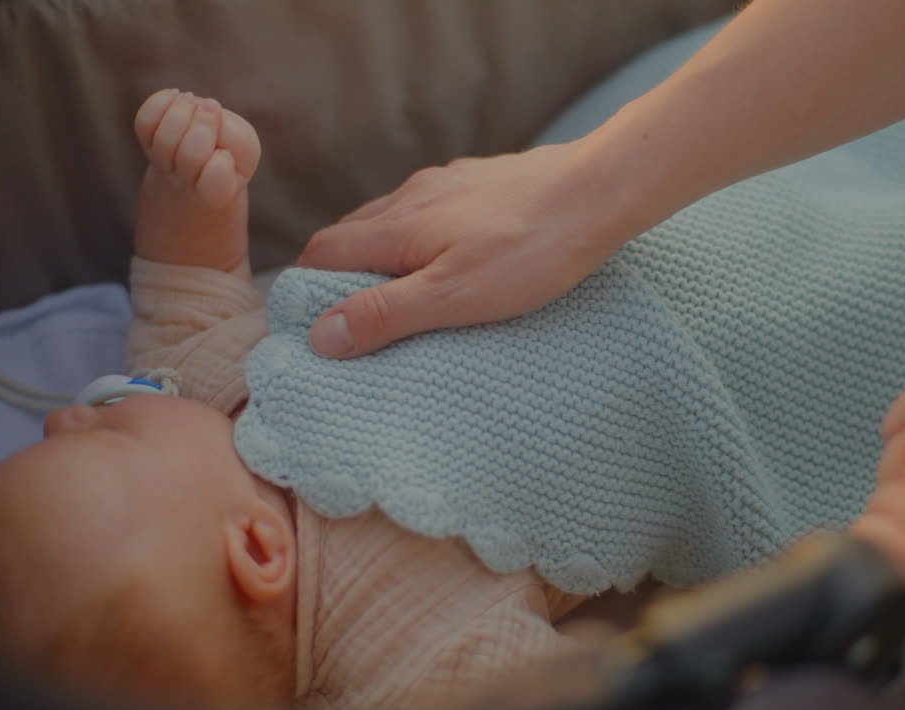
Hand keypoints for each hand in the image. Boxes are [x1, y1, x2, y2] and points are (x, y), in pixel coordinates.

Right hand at [295, 142, 631, 357]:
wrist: (598, 190)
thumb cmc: (532, 251)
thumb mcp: (455, 297)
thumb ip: (387, 314)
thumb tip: (320, 334)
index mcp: (397, 227)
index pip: (322, 253)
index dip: (306, 290)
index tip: (310, 325)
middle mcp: (412, 196)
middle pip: (350, 234)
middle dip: (338, 274)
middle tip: (351, 318)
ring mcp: (447, 183)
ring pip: (390, 219)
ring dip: (379, 255)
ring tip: (398, 295)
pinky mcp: (480, 180)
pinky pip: (430, 209)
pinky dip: (419, 237)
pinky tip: (449, 258)